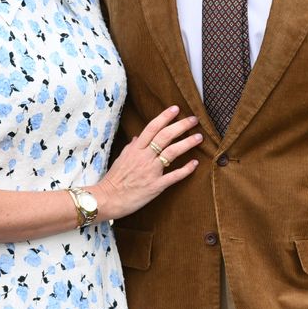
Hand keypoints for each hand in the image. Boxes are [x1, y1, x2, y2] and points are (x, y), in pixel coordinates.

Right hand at [93, 105, 200, 220]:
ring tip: (199, 137)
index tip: (176, 108)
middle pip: (165, 136)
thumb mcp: (121, 159)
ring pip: (172, 152)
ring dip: (187, 143)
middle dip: (181, 126)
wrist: (108, 199)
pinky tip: (195, 163)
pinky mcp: (156, 185)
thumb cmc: (114, 180)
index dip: (165, 117)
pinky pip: (174, 176)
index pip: (152, 128)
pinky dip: (186, 169)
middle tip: (194, 119)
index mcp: (135, 149)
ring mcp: (151, 171)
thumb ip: (131, 148)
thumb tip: (138, 137)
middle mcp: (144, 157)